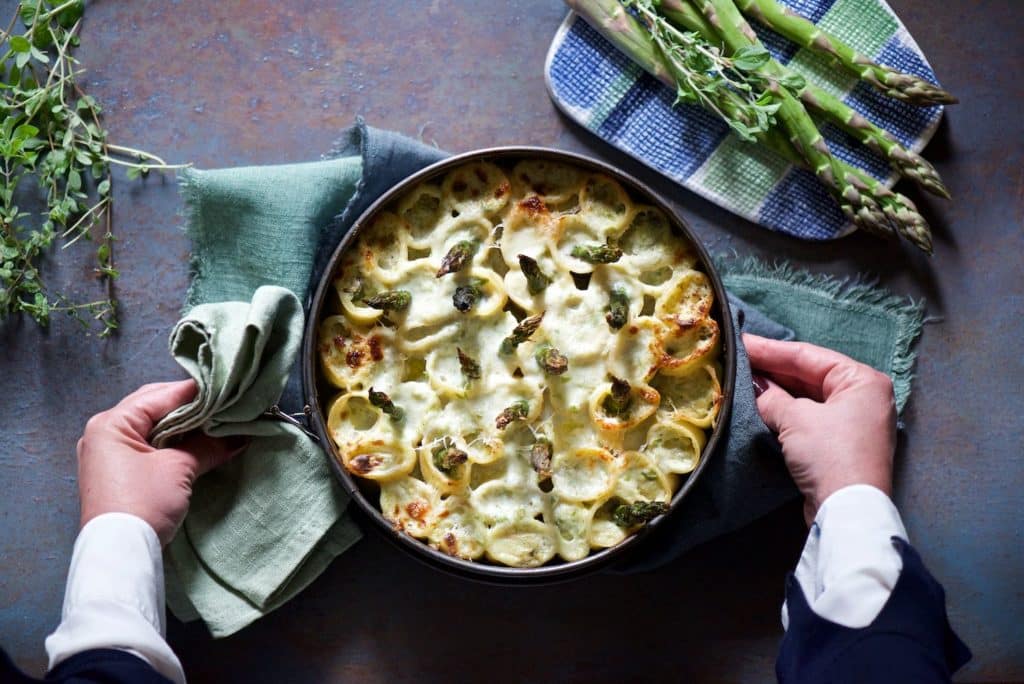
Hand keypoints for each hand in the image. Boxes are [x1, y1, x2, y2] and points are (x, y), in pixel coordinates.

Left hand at [77, 381, 244, 544]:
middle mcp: (104, 432)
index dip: (197, 392)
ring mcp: (107, 453)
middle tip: (223, 408)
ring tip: (215, 424)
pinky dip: (171, 442)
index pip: (161, 395)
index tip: (228, 391)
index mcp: (111, 422)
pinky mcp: (116, 472)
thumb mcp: (180, 468)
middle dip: (190, 407)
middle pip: (153, 407)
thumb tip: (240, 436)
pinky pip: (147, 445)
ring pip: (151, 426)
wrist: (120, 554)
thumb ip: (209, 445)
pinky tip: (196, 443)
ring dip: (182, 425)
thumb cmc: (144, 503)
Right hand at [744, 334, 895, 524]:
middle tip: (738, 358)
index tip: (741, 341)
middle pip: (809, 375)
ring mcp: (853, 422)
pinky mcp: (840, 445)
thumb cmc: (829, 453)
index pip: (808, 356)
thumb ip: (771, 397)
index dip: (770, 349)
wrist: (846, 511)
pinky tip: (760, 404)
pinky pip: (809, 418)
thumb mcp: (795, 418)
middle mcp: (863, 397)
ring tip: (743, 377)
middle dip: (773, 369)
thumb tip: (754, 385)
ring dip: (776, 391)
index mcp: (862, 380)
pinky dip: (785, 411)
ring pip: (807, 397)